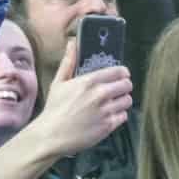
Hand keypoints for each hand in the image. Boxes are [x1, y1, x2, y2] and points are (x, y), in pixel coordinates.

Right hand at [33, 39, 133, 155]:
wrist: (51, 135)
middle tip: (117, 90)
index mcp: (89, 81)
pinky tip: (108, 115)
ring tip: (113, 103)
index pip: (119, 71)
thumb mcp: (59, 83)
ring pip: (127, 101)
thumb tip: (72, 43)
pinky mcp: (108, 126)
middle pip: (127, 85)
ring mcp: (105, 111)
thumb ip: (69, 62)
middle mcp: (100, 94)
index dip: (122, 73)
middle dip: (124, 87)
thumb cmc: (54, 109)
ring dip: (122, 101)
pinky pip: (123, 116)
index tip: (120, 76)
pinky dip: (118, 116)